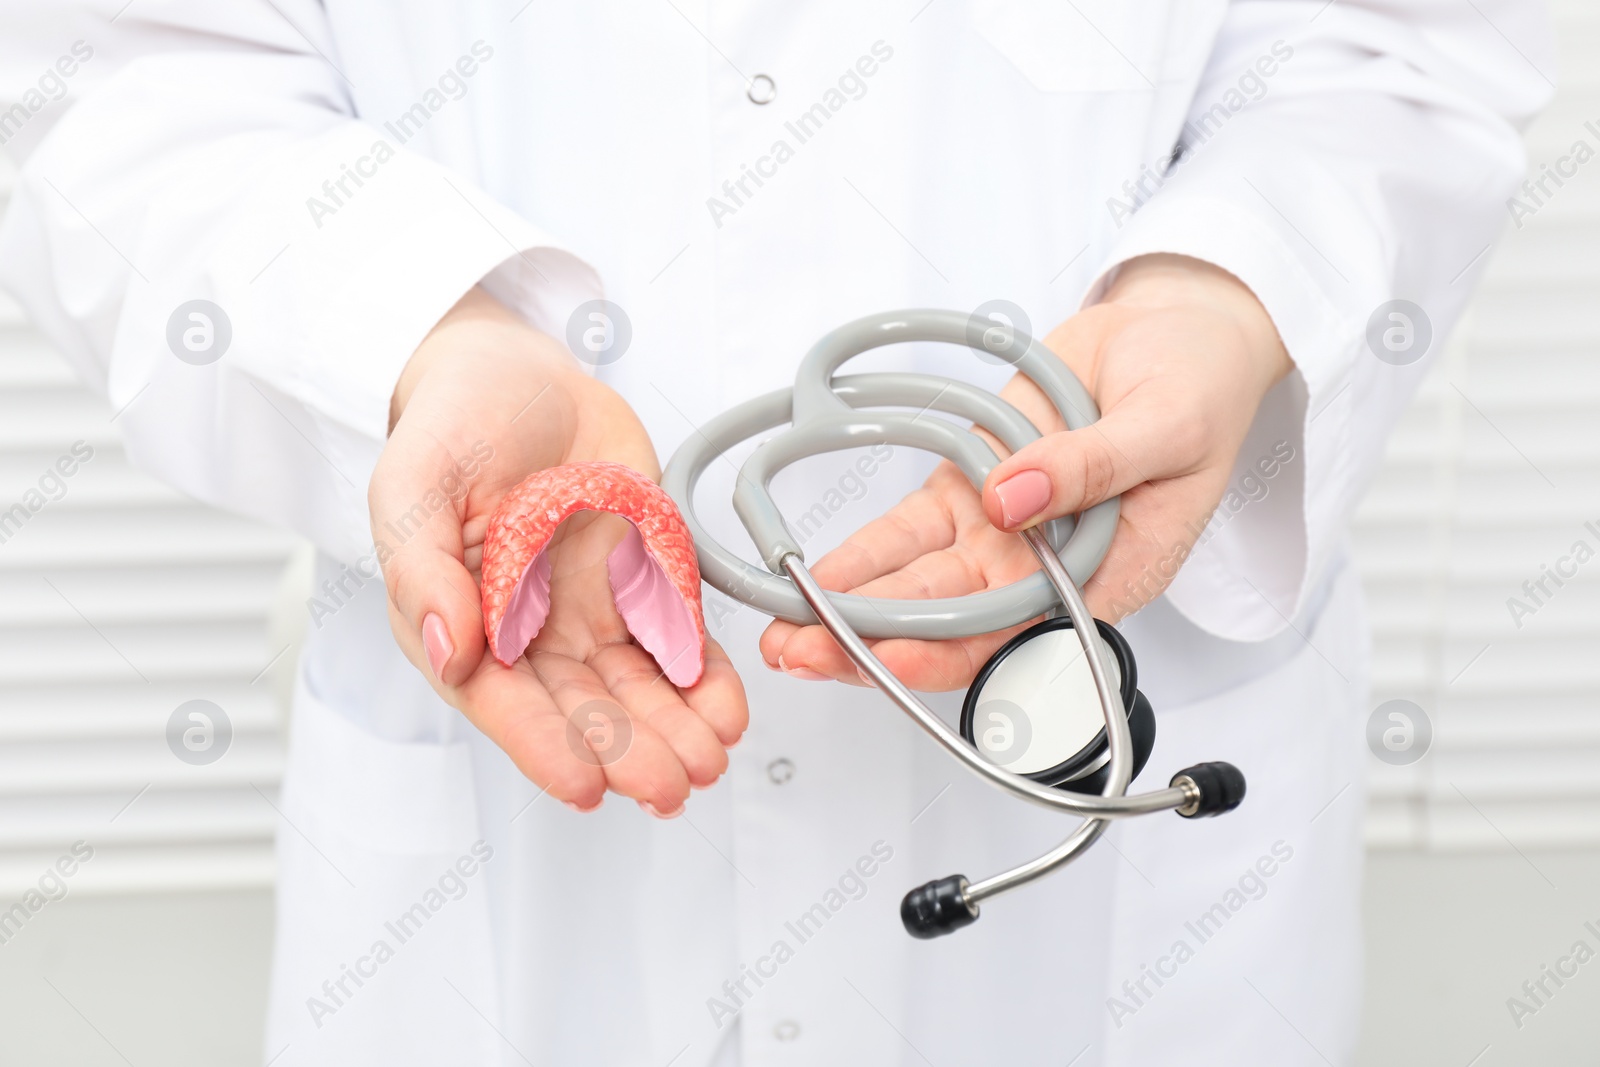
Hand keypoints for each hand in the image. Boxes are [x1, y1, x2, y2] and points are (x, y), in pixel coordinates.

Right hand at [371, 288, 746, 813]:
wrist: (519, 373)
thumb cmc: (452, 424)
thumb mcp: (414, 480)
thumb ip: (421, 566)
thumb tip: (449, 649)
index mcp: (463, 621)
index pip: (502, 700)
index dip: (543, 746)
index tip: (586, 785)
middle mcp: (528, 632)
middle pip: (580, 709)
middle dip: (627, 754)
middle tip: (671, 786)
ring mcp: (589, 610)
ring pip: (635, 690)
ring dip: (674, 730)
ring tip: (711, 760)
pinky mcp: (642, 583)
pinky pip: (676, 642)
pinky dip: (705, 678)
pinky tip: (728, 707)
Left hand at [758, 254, 1291, 690]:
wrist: (1178, 332)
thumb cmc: (1200, 386)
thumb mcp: (1170, 426)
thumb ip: (1094, 466)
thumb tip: (1012, 500)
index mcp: (1109, 576)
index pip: (1019, 634)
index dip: (949, 651)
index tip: (887, 654)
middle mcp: (1047, 568)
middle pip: (952, 621)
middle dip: (871, 640)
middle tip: (800, 649)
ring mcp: (1004, 530)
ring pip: (918, 582)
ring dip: (852, 605)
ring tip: (783, 624)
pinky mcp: (973, 489)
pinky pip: (911, 530)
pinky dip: (863, 552)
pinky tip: (810, 571)